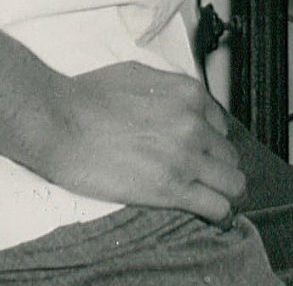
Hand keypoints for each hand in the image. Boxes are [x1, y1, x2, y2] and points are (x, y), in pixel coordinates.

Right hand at [26, 61, 247, 220]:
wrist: (59, 122)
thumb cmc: (86, 98)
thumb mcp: (139, 75)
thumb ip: (168, 92)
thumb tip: (176, 104)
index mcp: (189, 95)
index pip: (220, 125)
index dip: (209, 141)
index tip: (199, 153)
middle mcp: (195, 123)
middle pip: (228, 154)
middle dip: (218, 167)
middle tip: (204, 178)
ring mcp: (186, 156)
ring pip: (233, 182)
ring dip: (225, 191)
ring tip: (214, 200)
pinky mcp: (172, 188)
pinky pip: (217, 206)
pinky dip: (220, 214)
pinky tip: (214, 217)